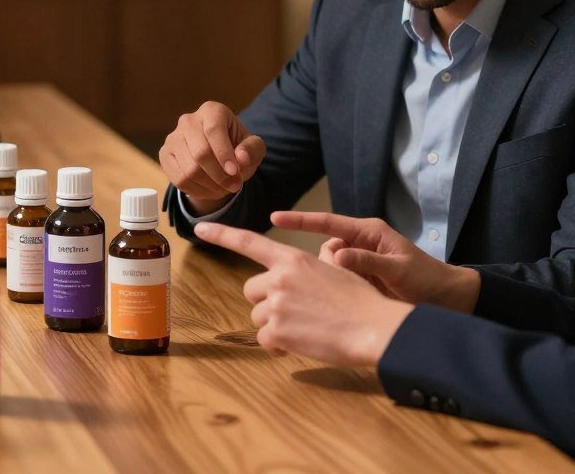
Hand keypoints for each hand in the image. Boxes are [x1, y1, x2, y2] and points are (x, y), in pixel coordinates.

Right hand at [160, 101, 266, 213]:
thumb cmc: (238, 147)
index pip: (214, 130)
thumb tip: (241, 158)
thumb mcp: (253, 147)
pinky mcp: (165, 154)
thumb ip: (252, 150)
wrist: (217, 156)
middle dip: (220, 175)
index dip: (224, 154)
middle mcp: (188, 120)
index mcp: (212, 111)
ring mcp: (173, 137)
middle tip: (234, 186)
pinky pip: (179, 180)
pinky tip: (209, 189)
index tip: (235, 172)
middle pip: (200, 153)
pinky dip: (197, 190)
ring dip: (210, 186)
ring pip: (189, 170)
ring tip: (223, 188)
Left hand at [194, 221, 412, 366]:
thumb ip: (311, 266)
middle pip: (251, 291)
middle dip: (266, 303)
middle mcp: (280, 277)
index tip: (200, 228)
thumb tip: (305, 268)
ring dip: (275, 326)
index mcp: (293, 258)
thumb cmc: (361, 300)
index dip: (222, 234)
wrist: (373, 327)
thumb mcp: (336, 270)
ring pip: (258, 317)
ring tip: (305, 329)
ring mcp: (277, 304)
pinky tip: (302, 343)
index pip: (249, 242)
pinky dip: (278, 346)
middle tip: (295, 312)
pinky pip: (264, 340)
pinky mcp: (277, 330)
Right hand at [273, 211, 480, 313]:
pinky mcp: (360, 282)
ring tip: (359, 294)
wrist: (449, 301)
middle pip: (324, 251)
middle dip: (325, 266)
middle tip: (349, 282)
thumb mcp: (399, 270)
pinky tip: (349, 304)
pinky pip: (337, 283)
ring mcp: (359, 265)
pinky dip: (338, 291)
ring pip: (328, 270)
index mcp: (369, 233)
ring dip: (334, 282)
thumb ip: (368, 262)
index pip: (327, 223)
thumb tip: (337, 255)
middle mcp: (360, 245)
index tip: (274, 218)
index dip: (299, 221)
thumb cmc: (428, 280)